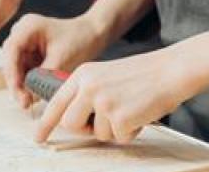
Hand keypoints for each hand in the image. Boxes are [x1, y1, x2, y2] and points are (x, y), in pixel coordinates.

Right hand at [3, 13, 107, 109]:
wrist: (92, 34)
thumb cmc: (80, 40)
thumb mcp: (62, 59)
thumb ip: (44, 77)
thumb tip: (29, 97)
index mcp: (28, 27)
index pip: (12, 50)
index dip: (12, 73)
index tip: (17, 92)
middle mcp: (22, 32)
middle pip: (10, 60)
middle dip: (16, 82)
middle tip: (24, 103)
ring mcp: (25, 42)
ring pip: (16, 68)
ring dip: (22, 85)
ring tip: (29, 102)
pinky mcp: (29, 52)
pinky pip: (24, 70)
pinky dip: (28, 82)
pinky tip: (33, 95)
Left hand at [34, 30, 208, 144]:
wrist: (170, 70)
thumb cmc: (141, 75)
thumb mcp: (105, 75)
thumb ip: (87, 93)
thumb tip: (74, 120)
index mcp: (83, 75)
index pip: (56, 102)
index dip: (45, 123)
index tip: (38, 137)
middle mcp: (88, 87)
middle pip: (71, 123)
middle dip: (85, 130)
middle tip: (104, 124)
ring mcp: (103, 102)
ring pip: (97, 134)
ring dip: (114, 130)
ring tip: (130, 110)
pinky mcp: (119, 117)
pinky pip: (119, 138)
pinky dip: (131, 132)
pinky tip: (139, 114)